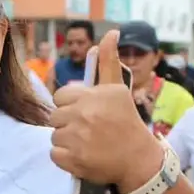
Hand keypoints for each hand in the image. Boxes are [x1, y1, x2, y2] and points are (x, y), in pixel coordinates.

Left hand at [50, 31, 162, 189]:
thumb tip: (111, 32)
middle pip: (55, 117)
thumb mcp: (117, 89)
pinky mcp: (73, 160)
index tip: (86, 113)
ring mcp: (77, 139)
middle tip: (89, 130)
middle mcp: (84, 114)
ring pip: (54, 136)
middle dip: (68, 123)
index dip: (71, 105)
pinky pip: (54, 154)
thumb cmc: (127, 122)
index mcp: (92, 96)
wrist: (139, 160)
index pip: (60, 96)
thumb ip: (108, 62)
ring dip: (67, 141)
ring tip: (88, 143)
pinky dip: (66, 157)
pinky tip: (83, 155)